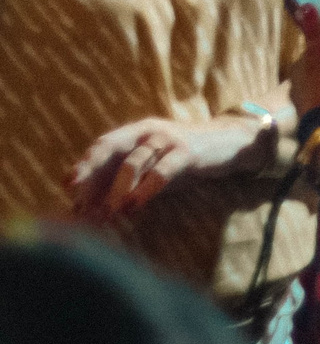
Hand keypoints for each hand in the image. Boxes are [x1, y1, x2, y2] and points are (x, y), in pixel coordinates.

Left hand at [65, 114, 276, 217]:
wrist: (229, 143)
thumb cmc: (183, 158)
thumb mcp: (151, 167)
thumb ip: (124, 182)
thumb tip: (89, 209)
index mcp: (136, 132)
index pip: (103, 145)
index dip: (84, 164)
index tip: (67, 185)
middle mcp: (148, 131)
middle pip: (112, 147)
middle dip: (91, 171)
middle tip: (77, 196)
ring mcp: (168, 139)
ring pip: (134, 161)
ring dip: (118, 189)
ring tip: (108, 212)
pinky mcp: (187, 152)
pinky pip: (162, 170)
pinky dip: (145, 189)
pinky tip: (134, 206)